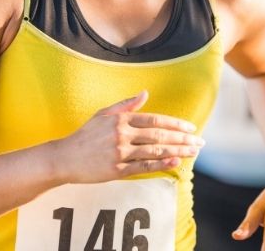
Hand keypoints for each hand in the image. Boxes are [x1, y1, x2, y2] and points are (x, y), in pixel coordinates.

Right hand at [53, 91, 203, 183]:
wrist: (64, 158)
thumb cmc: (85, 136)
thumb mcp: (103, 114)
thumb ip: (126, 105)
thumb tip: (145, 93)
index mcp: (120, 120)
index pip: (154, 120)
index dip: (175, 125)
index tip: (191, 129)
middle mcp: (122, 135)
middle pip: (159, 136)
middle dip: (183, 139)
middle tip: (200, 143)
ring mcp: (119, 153)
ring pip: (155, 152)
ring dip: (178, 151)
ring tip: (194, 153)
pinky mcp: (116, 170)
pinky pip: (144, 167)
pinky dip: (161, 165)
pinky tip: (176, 163)